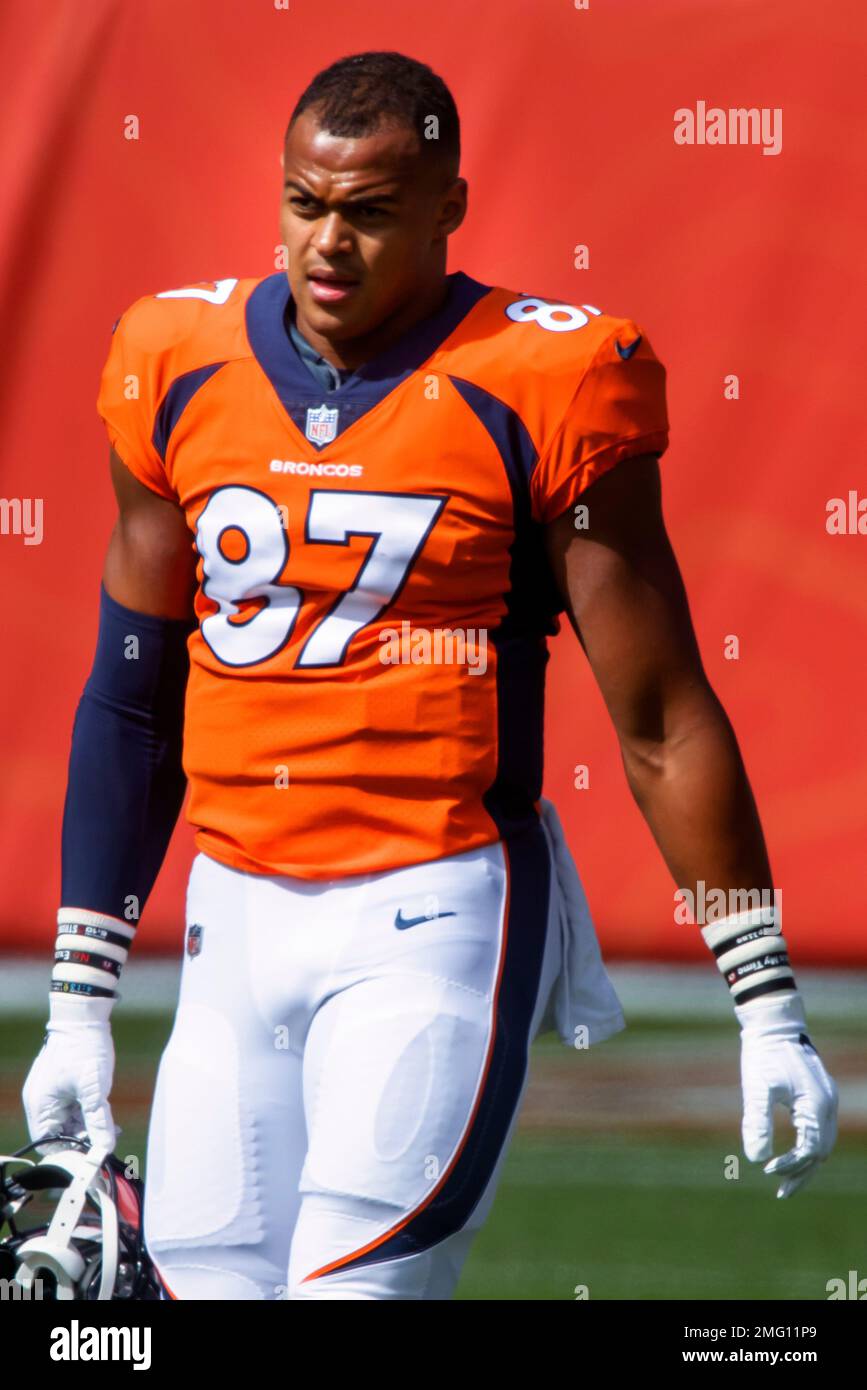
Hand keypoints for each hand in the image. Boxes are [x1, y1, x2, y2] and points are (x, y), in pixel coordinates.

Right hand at [22, 996, 117, 1159]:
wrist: (83, 1016)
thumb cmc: (84, 1047)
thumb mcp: (94, 1087)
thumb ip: (98, 1120)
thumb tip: (105, 1147)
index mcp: (41, 1106)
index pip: (49, 1143)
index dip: (69, 1152)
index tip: (92, 1154)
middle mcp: (41, 1102)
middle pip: (59, 1133)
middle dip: (82, 1138)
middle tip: (106, 1139)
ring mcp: (50, 1093)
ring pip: (68, 1121)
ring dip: (87, 1126)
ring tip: (110, 1127)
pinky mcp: (61, 1086)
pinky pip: (71, 1108)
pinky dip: (86, 1113)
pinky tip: (104, 1115)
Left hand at [736, 992, 837, 1197]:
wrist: (773, 1024)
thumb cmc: (763, 1053)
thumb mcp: (757, 1087)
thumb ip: (757, 1121)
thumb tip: (755, 1158)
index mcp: (816, 1105)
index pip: (809, 1150)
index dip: (790, 1165)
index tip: (767, 1171)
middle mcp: (828, 1104)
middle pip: (822, 1152)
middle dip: (802, 1173)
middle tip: (781, 1192)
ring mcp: (827, 1099)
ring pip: (823, 1143)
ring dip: (807, 1163)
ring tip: (785, 1181)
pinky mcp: (821, 1095)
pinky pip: (820, 1130)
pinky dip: (809, 1146)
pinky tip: (792, 1153)